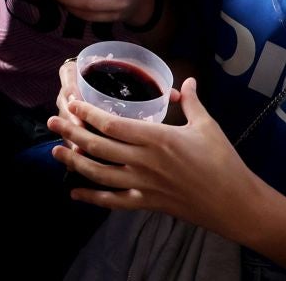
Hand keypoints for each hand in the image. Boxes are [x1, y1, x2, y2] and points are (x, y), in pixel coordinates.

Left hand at [47, 77, 258, 235]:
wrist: (234, 202)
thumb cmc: (223, 161)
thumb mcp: (207, 125)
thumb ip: (192, 102)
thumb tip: (188, 81)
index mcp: (158, 138)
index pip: (113, 125)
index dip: (89, 114)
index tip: (72, 103)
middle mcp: (145, 161)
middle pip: (99, 147)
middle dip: (72, 133)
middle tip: (51, 122)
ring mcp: (144, 184)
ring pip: (100, 174)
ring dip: (75, 163)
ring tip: (55, 153)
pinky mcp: (147, 202)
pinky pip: (114, 202)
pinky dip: (92, 198)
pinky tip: (75, 192)